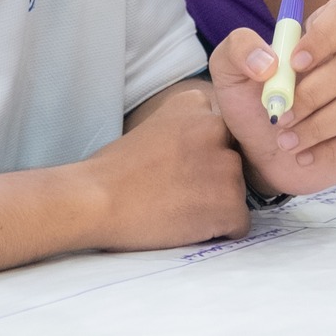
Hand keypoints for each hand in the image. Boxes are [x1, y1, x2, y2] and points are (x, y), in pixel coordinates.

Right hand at [81, 88, 248, 250]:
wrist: (96, 199)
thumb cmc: (115, 171)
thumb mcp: (154, 127)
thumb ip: (186, 132)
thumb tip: (206, 155)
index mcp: (195, 104)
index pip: (221, 131)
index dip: (202, 154)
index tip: (179, 166)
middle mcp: (216, 128)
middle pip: (232, 160)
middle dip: (214, 179)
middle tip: (179, 192)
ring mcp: (226, 166)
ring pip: (238, 193)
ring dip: (216, 205)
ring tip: (179, 210)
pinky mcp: (229, 204)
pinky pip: (239, 224)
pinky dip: (220, 231)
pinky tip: (188, 227)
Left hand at [210, 0, 335, 197]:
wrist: (262, 154)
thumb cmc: (252, 104)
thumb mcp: (230, 72)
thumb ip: (239, 50)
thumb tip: (268, 61)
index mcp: (329, 31)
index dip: (324, 34)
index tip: (294, 63)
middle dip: (316, 92)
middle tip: (281, 116)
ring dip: (322, 124)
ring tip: (286, 141)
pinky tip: (306, 156)